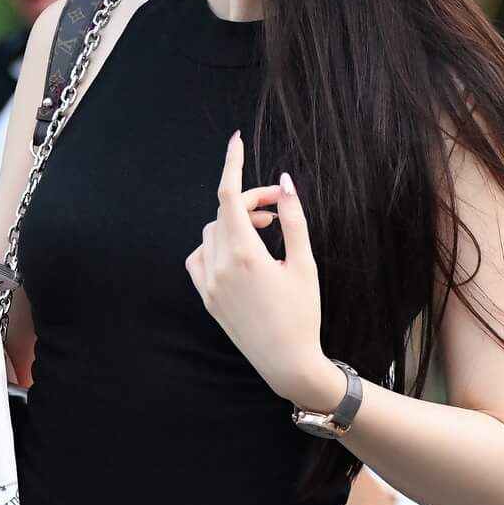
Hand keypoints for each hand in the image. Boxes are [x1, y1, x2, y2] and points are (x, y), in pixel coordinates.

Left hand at [184, 131, 332, 406]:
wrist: (287, 363)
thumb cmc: (303, 314)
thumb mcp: (304, 263)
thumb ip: (292, 219)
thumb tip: (284, 182)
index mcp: (245, 255)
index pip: (228, 195)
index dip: (232, 164)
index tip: (236, 141)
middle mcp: (220, 268)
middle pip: (223, 213)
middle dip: (248, 202)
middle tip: (276, 208)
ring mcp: (209, 285)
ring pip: (210, 233)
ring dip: (233, 223)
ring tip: (264, 231)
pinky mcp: (207, 299)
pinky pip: (198, 258)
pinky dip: (214, 246)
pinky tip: (239, 253)